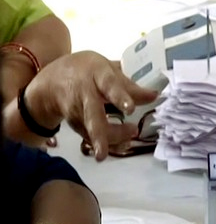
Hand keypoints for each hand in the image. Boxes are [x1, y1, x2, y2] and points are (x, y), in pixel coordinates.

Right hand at [24, 51, 157, 160]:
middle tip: (104, 152)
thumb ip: (129, 85)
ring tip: (128, 142)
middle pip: (92, 116)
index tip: (130, 109)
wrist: (52, 81)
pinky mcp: (76, 126)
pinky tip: (122, 144)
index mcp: (97, 75)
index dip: (120, 97)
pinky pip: (94, 138)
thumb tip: (155, 96)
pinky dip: (109, 144)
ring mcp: (77, 113)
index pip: (109, 85)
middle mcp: (84, 94)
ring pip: (94, 132)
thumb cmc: (88, 72)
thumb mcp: (107, 70)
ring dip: (112, 142)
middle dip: (100, 135)